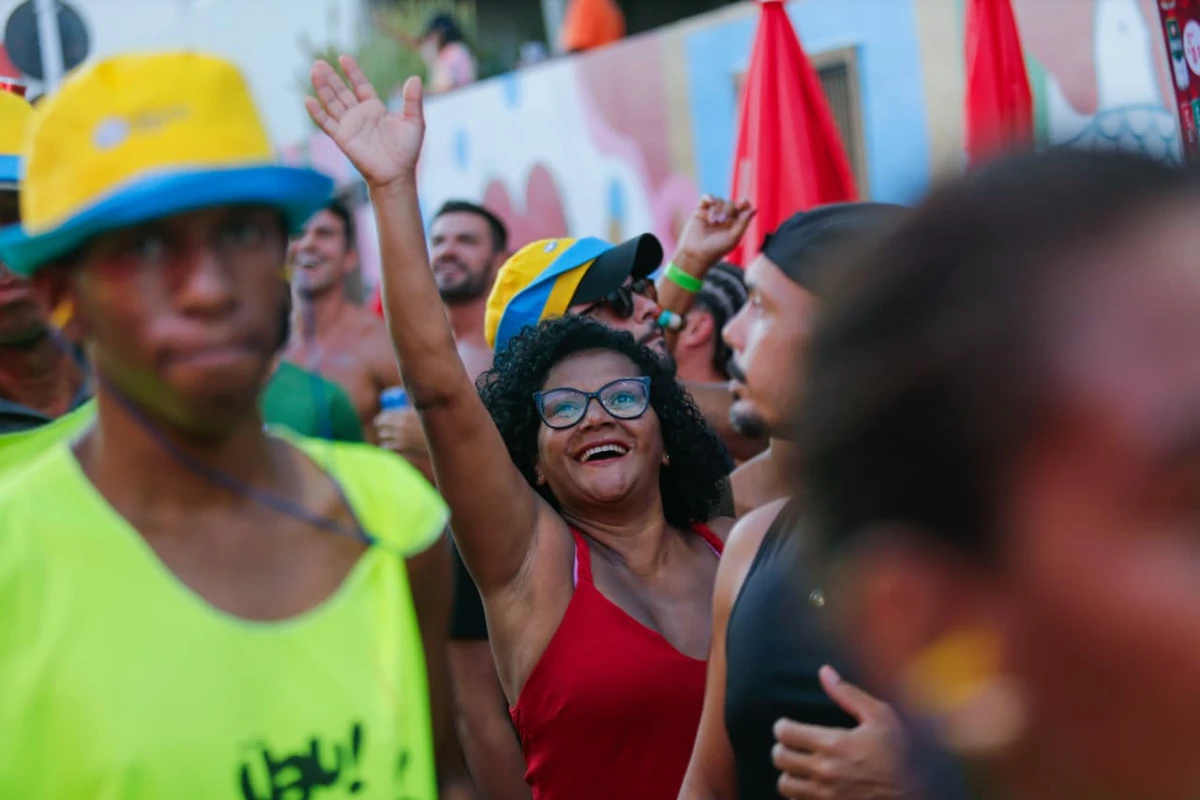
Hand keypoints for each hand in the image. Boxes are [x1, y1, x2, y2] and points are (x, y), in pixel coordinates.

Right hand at [306, 55, 423, 187]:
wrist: (397, 174)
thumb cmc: (406, 150)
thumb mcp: (414, 121)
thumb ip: (412, 100)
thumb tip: (415, 78)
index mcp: (374, 108)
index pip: (360, 85)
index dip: (352, 72)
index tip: (343, 58)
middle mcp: (359, 115)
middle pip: (341, 91)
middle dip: (331, 77)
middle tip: (319, 62)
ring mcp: (349, 126)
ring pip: (332, 103)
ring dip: (322, 88)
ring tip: (314, 71)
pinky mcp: (342, 138)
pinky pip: (326, 124)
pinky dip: (317, 113)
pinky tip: (309, 100)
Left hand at [375, 407, 434, 483]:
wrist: (442, 439)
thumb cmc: (434, 425)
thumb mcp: (423, 413)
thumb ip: (414, 408)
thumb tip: (408, 403)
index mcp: (404, 414)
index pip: (386, 415)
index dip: (381, 418)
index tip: (380, 420)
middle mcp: (400, 425)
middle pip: (382, 427)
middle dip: (381, 428)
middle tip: (382, 430)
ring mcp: (400, 437)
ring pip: (384, 438)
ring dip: (384, 438)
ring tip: (386, 439)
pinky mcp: (402, 448)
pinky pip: (389, 448)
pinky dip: (388, 447)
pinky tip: (388, 448)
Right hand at [673, 195, 755, 275]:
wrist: (696, 254)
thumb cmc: (716, 249)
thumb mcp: (734, 238)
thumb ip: (744, 223)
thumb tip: (753, 209)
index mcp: (735, 224)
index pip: (743, 209)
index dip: (744, 204)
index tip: (743, 202)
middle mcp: (724, 218)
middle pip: (731, 204)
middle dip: (728, 210)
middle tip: (721, 221)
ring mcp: (712, 214)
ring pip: (719, 201)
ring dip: (717, 209)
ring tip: (713, 222)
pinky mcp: (700, 211)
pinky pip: (706, 198)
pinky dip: (709, 198)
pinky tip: (710, 202)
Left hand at [772, 666, 910, 799]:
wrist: (919, 791)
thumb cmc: (902, 753)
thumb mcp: (881, 716)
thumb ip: (848, 694)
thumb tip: (825, 672)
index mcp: (833, 744)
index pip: (785, 734)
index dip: (781, 727)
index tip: (786, 726)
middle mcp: (825, 771)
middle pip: (780, 759)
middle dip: (782, 748)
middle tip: (790, 744)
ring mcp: (826, 795)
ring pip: (785, 784)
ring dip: (788, 773)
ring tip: (799, 766)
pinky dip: (800, 795)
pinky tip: (812, 786)